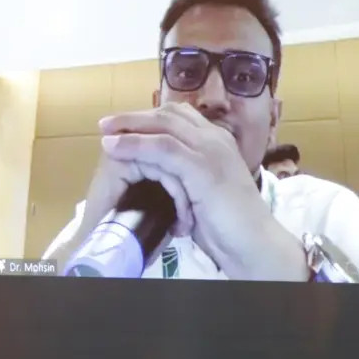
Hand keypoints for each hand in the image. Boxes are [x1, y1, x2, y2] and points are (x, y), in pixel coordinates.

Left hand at [94, 103, 305, 280]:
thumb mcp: (204, 193)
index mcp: (218, 142)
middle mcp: (215, 139)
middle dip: (134, 117)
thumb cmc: (230, 226)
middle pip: (168, 115)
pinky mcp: (202, 168)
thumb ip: (186, 179)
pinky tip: (114, 148)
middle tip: (106, 123)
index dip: (149, 117)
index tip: (123, 125)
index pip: (179, 116)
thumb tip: (160, 179)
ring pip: (163, 127)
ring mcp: (210, 151)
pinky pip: (162, 148)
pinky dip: (135, 145)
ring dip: (129, 127)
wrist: (255, 244)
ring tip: (104, 131)